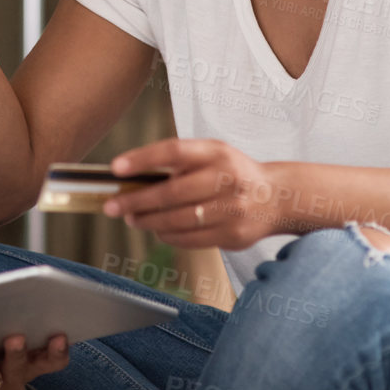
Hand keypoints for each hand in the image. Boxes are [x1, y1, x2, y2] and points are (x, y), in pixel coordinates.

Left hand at [102, 139, 282, 249]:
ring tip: (132, 218)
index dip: (142, 159)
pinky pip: (190, 239)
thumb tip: (132, 178)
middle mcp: (226, 178)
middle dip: (136, 200)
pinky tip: (158, 230)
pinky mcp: (233, 234)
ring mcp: (232, 209)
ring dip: (148, 221)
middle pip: (172, 192)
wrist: (277, 197)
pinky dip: (168, 235)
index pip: (173, 151)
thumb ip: (179, 162)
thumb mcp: (212, 155)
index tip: (116, 168)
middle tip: (113, 206)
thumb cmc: (233, 173)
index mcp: (217, 152)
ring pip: (178, 219)